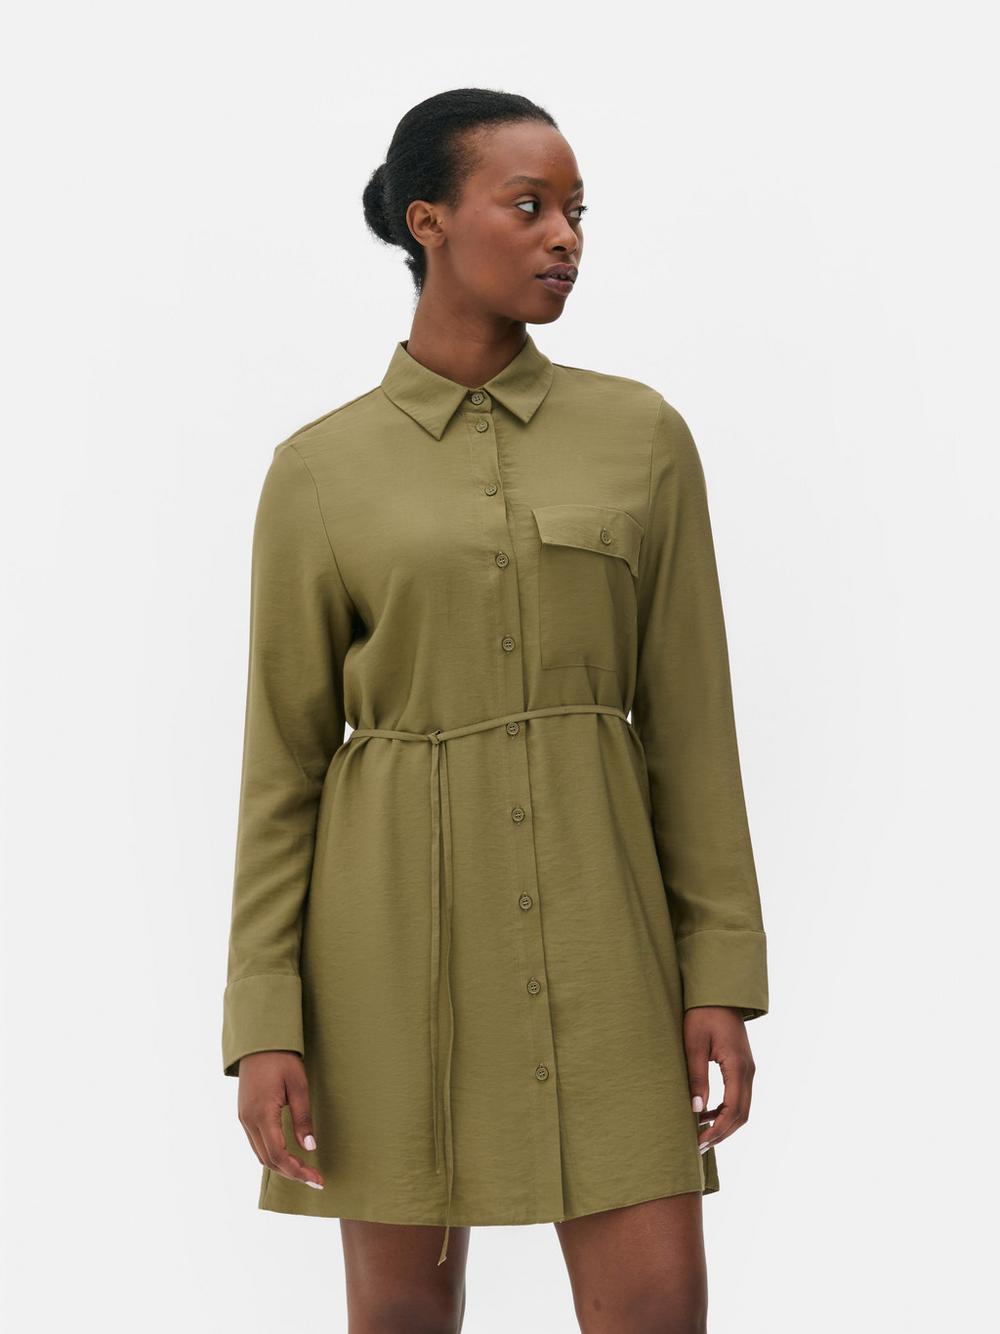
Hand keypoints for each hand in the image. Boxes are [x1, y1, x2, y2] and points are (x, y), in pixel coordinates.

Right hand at [237, 1051, 324, 1188]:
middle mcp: (248, 1121)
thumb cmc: (282, 1059)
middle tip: (315, 1178)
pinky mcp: (244, 1114)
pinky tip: (288, 1154)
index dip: (298, 1171)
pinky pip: (256, 1143)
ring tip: (305, 1169)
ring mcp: (243, 1118)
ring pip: (260, 1154)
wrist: (259, 1040)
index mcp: (262, 1114)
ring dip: (281, 1165)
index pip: (278, 1156)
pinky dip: (272, 1154)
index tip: (317, 1180)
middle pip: (268, 1161)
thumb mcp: (299, 1086)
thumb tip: (310, 1148)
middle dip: (292, 1173)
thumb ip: (303, 1118)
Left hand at [683, 1006, 755, 1152]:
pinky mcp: (741, 1066)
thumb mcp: (694, 1044)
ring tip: (700, 1135)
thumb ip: (696, 1077)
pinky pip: (738, 1096)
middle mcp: (748, 1071)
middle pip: (742, 1114)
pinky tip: (706, 1114)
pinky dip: (725, 1110)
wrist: (718, 992)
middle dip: (721, 1133)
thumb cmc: (702, 1014)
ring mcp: (747, 1069)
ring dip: (724, 1123)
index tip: (699, 1143)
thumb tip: (697, 1110)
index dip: (717, 1131)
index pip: (733, 1110)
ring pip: (742, 1107)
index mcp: (738, 1066)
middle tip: (698, 1147)